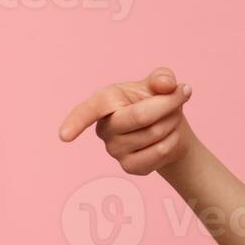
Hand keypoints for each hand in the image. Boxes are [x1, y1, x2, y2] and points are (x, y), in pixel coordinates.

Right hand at [58, 67, 195, 174]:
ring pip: (156, 133)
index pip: (88, 111)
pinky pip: (160, 152)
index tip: (64, 136)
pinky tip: (168, 137)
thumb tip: (165, 84)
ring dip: (174, 121)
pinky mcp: (130, 167)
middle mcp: (104, 128)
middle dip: (169, 104)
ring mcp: (114, 150)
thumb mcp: (160, 83)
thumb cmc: (157, 101)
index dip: (75, 122)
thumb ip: (163, 78)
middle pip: (141, 116)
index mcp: (105, 101)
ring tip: (170, 118)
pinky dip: (174, 141)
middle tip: (180, 96)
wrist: (172, 128)